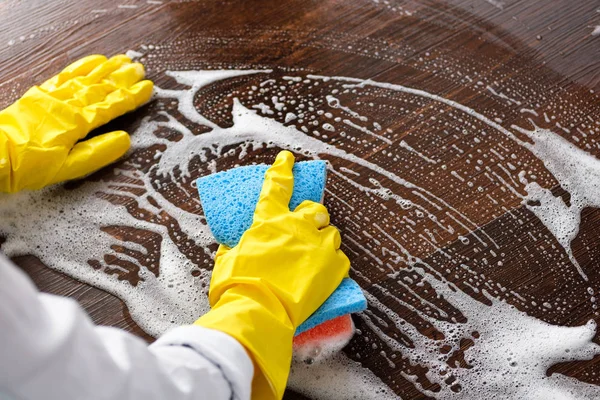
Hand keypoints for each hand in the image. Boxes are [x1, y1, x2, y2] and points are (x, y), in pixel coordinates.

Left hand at [0, 54, 152, 191]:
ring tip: (124, 60)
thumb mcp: (68, 167)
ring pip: (88, 77)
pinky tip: (95, 60)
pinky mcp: (43, 93)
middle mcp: (69, 103)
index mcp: (78, 122)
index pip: (112, 106)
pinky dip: (83, 65)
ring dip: (108, 68)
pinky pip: (67, 73)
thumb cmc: (30, 164)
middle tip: (141, 68)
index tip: (148, 88)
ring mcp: (55, 95)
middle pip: (102, 87)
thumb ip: (98, 153)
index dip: (132, 97)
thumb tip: (125, 140)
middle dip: (124, 78)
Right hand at [195, 151, 349, 398]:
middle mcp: (297, 226)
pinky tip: (325, 273)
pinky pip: (341, 258)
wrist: (260, 311)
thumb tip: (230, 247)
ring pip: (332, 232)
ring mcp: (318, 245)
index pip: (276, 186)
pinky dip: (333, 263)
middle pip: (315, 208)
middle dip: (314, 214)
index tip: (287, 158)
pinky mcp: (334, 267)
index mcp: (268, 221)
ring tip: (316, 254)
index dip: (282, 169)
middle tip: (310, 224)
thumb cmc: (236, 286)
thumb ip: (234, 248)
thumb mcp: (226, 261)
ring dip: (324, 239)